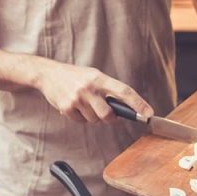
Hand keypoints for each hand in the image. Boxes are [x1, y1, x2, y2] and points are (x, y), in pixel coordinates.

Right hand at [35, 59, 152, 123]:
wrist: (48, 74)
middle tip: (108, 115)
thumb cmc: (74, 76)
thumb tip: (126, 108)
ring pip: (94, 120)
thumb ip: (108, 89)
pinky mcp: (66, 108)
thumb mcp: (93, 76)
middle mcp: (88, 88)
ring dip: (92, 116)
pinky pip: (81, 121)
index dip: (138, 104)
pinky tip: (74, 106)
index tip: (149, 114)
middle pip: (108, 114)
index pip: (124, 92)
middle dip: (110, 118)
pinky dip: (80, 117)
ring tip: (84, 104)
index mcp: (99, 78)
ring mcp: (77, 98)